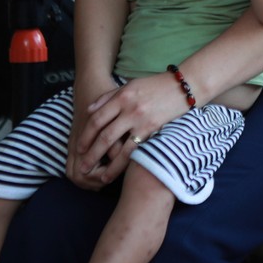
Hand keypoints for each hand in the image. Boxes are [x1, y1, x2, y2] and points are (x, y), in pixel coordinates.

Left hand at [70, 73, 187, 184]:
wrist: (183, 86)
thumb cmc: (156, 85)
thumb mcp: (130, 85)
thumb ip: (109, 97)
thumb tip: (90, 111)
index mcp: (122, 96)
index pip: (97, 119)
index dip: (86, 135)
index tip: (79, 148)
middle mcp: (129, 108)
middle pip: (103, 135)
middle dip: (91, 153)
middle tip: (82, 167)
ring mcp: (141, 120)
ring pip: (117, 146)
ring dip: (106, 164)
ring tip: (99, 177)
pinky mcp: (153, 129)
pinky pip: (134, 149)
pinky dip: (124, 162)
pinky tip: (120, 171)